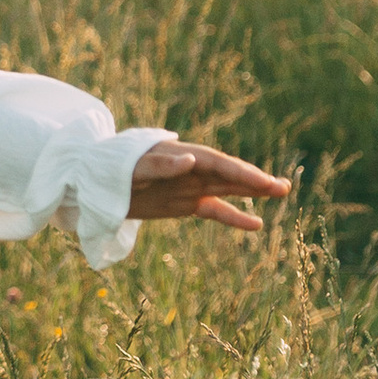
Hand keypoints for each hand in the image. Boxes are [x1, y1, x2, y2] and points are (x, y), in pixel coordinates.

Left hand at [127, 139, 291, 235]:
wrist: (95, 181)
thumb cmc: (112, 167)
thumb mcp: (133, 166)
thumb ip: (160, 164)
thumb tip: (189, 160)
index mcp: (181, 154)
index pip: (217, 163)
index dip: (240, 172)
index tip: (263, 181)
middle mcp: (191, 168)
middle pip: (229, 173)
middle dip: (255, 180)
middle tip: (283, 187)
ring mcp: (191, 185)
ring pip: (229, 188)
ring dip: (254, 191)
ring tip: (282, 192)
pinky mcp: (185, 203)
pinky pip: (215, 210)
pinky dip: (234, 217)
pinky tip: (256, 224)